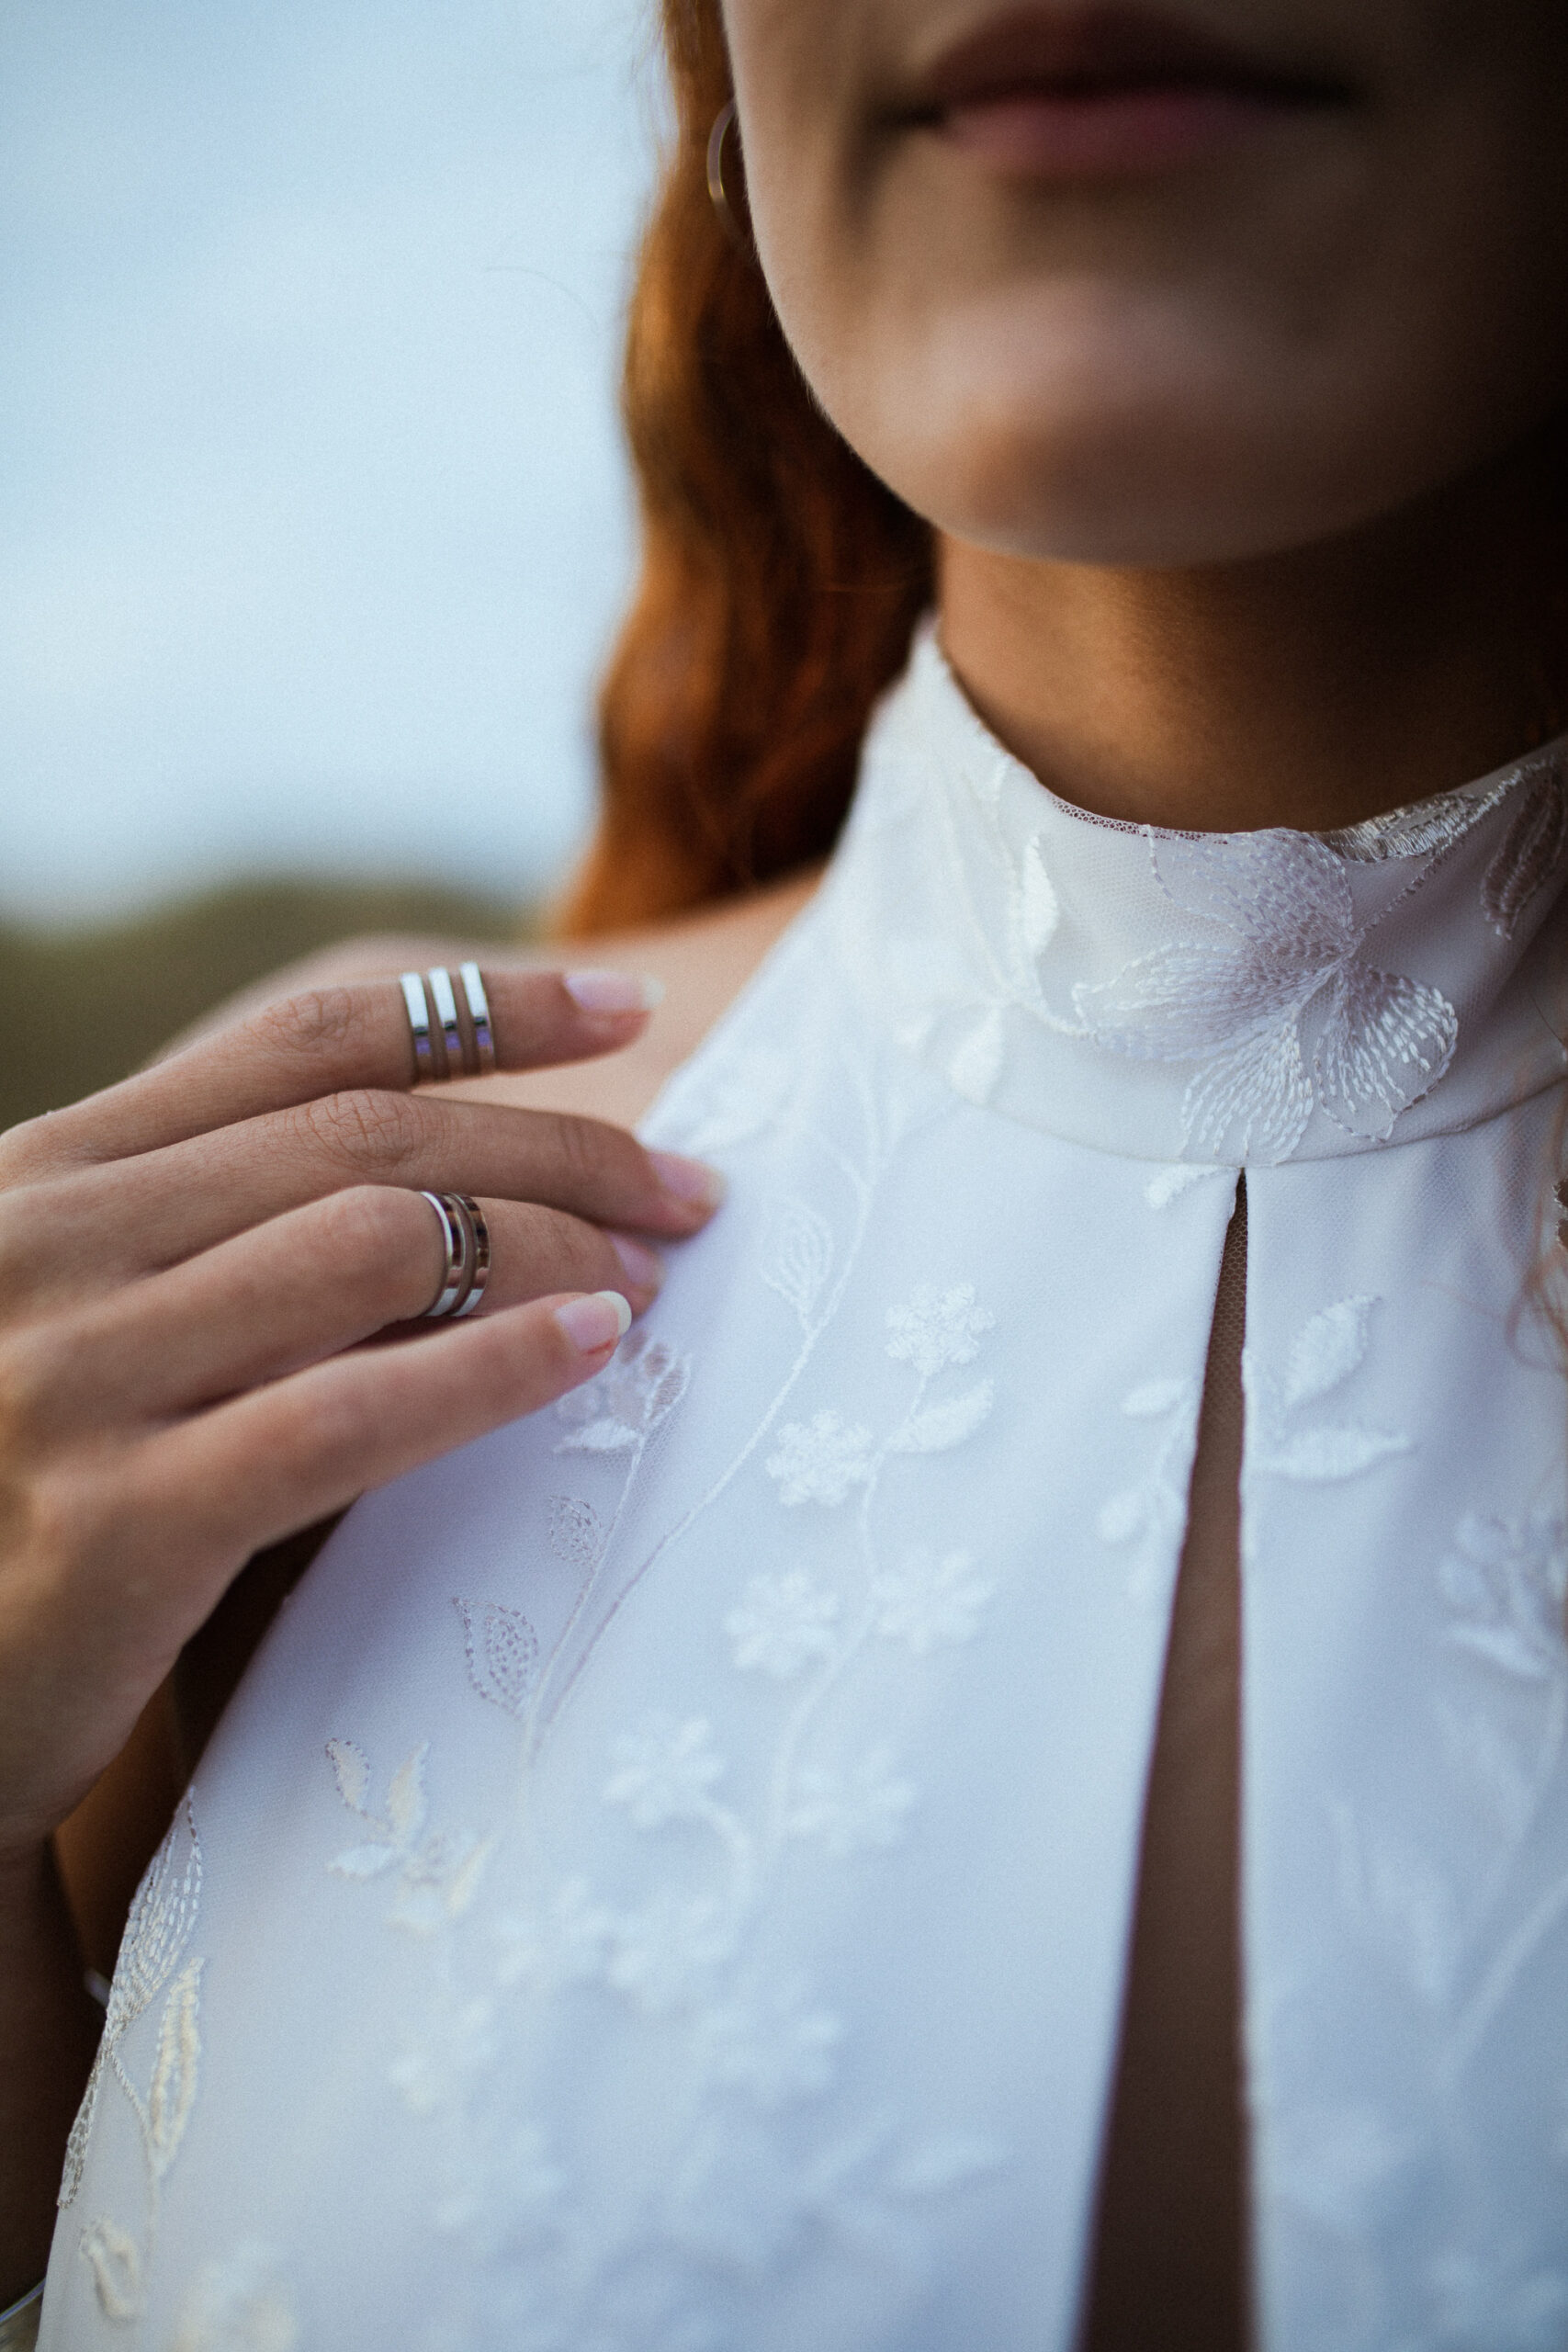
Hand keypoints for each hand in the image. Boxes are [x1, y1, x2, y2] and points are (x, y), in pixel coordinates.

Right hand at [0, 968, 721, 1864]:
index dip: (483, 1008)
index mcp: (48, 1174)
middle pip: (367, 1138)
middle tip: (687, 1188)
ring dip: (547, 1246)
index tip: (624, 1010)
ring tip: (646, 1278)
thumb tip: (461, 1186)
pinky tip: (591, 1348)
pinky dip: (493, 1367)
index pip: (301, 1043)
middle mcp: (50, 1245)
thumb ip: (211, 1236)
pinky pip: (347, 1417)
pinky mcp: (115, 1525)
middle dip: (561, 1146)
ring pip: (371, 1247)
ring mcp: (73, 1378)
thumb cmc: (17, 1501)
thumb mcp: (80, 1320)